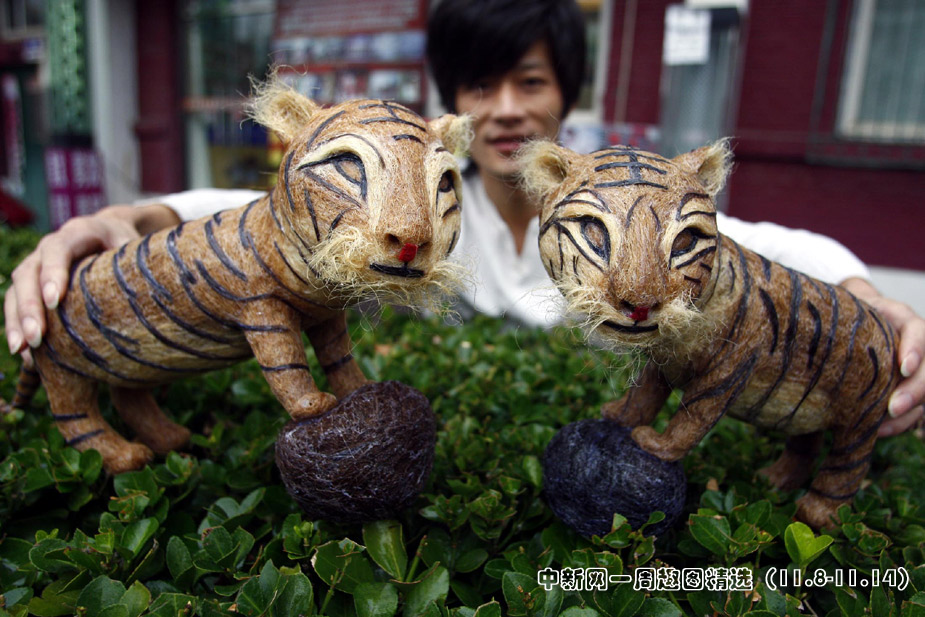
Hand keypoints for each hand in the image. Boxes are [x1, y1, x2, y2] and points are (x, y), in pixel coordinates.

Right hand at [3, 204, 179, 364]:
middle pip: (28, 273)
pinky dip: (18, 327)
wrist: (113, 231)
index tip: (54, 300)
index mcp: (78, 232)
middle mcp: (49, 246)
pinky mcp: (32, 283)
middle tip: (37, 338)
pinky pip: (15, 303)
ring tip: (23, 351)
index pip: (58, 249)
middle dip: (29, 307)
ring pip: (15, 290)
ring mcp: (36, 264)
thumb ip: (140, 263)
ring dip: (17, 321)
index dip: (53, 273)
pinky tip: (27, 356)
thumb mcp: (137, 247)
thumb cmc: (129, 242)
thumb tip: (164, 293)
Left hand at [841, 278, 924, 435]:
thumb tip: (813, 331)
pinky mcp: (905, 388)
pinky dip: (897, 423)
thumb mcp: (842, 310)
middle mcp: (913, 345)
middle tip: (894, 408)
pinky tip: (876, 432)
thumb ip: (837, 317)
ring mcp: (913, 368)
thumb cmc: (842, 314)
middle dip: (914, 390)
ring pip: (924, 393)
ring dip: (907, 413)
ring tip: (880, 428)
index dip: (915, 349)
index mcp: (900, 319)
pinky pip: (912, 410)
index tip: (903, 367)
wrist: (845, 321)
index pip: (917, 331)